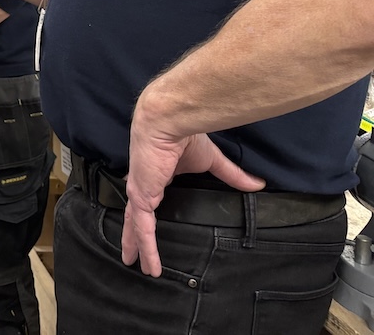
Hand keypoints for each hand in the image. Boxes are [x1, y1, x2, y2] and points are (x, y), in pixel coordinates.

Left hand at [122, 95, 264, 275]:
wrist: (169, 121)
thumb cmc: (186, 135)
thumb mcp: (211, 161)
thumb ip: (232, 175)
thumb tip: (257, 185)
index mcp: (155, 176)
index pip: (146, 201)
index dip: (142, 214)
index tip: (142, 227)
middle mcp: (142, 185)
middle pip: (135, 217)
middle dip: (132, 237)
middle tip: (130, 256)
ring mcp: (139, 192)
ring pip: (135, 226)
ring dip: (136, 247)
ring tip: (135, 265)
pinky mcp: (141, 196)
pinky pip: (142, 227)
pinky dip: (145, 245)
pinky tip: (147, 263)